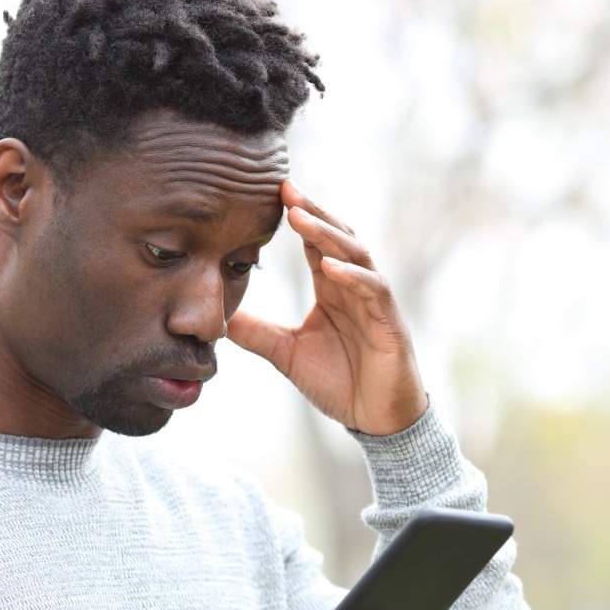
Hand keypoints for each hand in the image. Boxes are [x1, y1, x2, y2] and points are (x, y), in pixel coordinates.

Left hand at [228, 181, 428, 435]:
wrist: (377, 421)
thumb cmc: (341, 383)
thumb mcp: (287, 353)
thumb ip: (257, 333)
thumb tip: (220, 317)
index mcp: (332, 290)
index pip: (315, 244)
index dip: (298, 218)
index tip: (272, 193)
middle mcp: (355, 288)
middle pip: (337, 237)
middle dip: (312, 212)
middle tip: (286, 188)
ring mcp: (374, 302)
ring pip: (355, 255)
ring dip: (328, 235)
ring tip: (301, 218)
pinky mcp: (389, 323)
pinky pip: (373, 290)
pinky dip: (352, 276)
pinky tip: (330, 266)